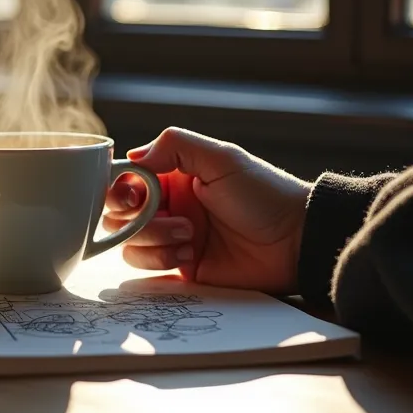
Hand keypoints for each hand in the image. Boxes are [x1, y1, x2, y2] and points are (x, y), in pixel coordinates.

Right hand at [103, 127, 312, 293]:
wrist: (296, 242)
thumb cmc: (264, 194)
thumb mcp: (222, 158)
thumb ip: (174, 146)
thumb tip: (132, 157)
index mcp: (173, 175)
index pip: (125, 179)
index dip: (119, 188)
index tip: (135, 195)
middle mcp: (167, 205)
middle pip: (117, 213)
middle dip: (137, 217)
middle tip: (169, 216)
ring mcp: (171, 236)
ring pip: (127, 241)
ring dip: (153, 239)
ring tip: (190, 237)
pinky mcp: (178, 266)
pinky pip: (145, 265)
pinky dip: (160, 260)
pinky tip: (191, 255)